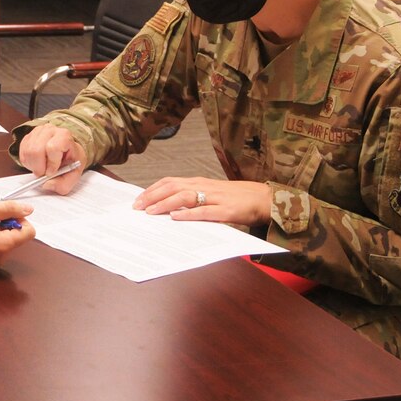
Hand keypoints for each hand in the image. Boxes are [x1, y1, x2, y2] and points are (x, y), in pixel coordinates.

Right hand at [0, 202, 35, 267]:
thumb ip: (9, 209)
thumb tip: (29, 209)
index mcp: (3, 245)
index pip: (29, 232)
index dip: (21, 219)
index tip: (4, 214)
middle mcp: (2, 257)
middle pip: (18, 236)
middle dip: (7, 224)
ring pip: (9, 240)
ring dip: (0, 230)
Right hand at [17, 124, 86, 194]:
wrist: (67, 152)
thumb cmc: (70, 160)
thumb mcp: (73, 175)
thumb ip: (63, 183)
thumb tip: (47, 184)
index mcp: (64, 136)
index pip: (53, 148)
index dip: (51, 163)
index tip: (52, 171)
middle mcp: (50, 130)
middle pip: (36, 150)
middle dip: (39, 167)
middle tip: (44, 173)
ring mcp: (37, 132)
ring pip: (28, 152)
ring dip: (33, 165)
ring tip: (42, 167)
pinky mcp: (28, 137)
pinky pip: (22, 153)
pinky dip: (28, 162)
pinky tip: (36, 163)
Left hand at [133, 177, 272, 226]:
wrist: (263, 199)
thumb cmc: (236, 198)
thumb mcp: (211, 194)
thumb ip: (193, 198)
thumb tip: (169, 208)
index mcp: (199, 182)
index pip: (170, 182)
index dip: (153, 189)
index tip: (138, 198)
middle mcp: (204, 187)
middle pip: (173, 187)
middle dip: (153, 196)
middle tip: (137, 207)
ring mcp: (215, 198)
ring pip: (185, 197)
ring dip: (165, 204)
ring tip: (151, 212)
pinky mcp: (226, 211)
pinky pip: (204, 212)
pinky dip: (188, 214)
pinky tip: (176, 218)